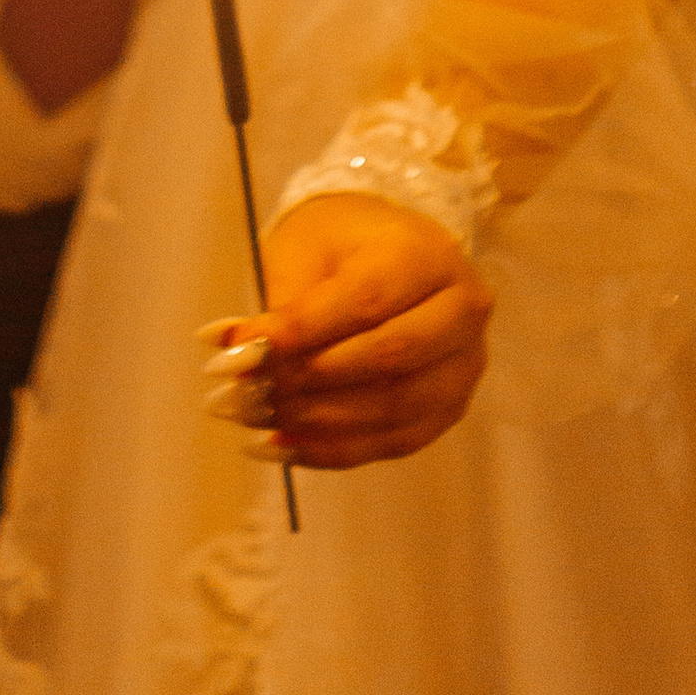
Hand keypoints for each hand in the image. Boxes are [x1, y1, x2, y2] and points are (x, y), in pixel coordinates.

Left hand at [205, 194, 490, 470]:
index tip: (233, 353)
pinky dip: (332, 450)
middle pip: (388, 359)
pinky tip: (278, 447)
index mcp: (429, 254)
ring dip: (314, 422)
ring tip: (250, 419)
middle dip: (306, 382)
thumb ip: (283, 304)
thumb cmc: (343, 244)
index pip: (366, 301)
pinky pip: (393, 442)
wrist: (391, 251)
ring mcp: (464, 366)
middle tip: (238, 393)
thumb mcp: (309, 250)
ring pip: (393, 409)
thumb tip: (231, 352)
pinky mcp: (450, 409)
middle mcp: (462, 311)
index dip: (300, 334)